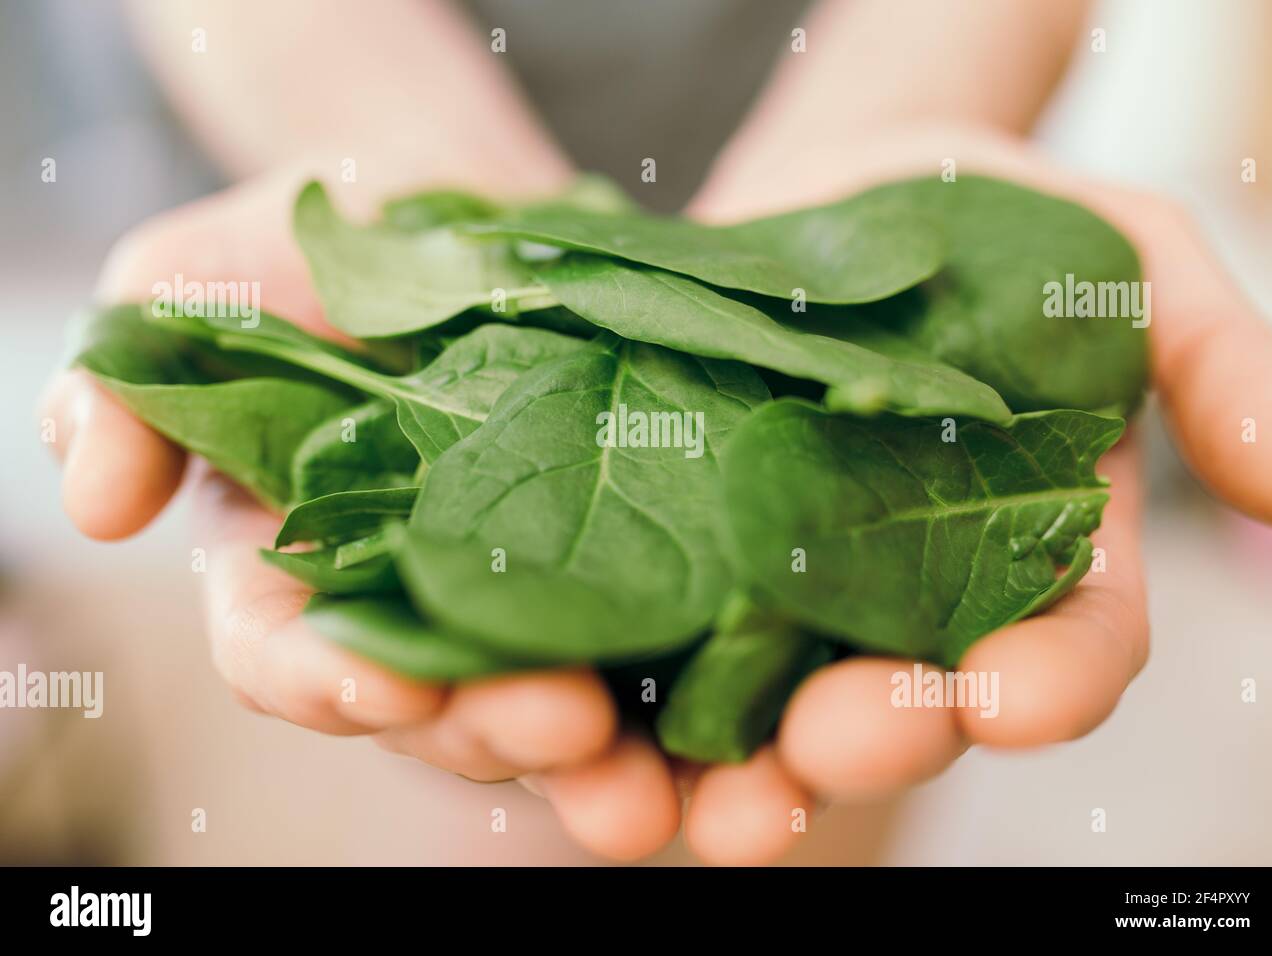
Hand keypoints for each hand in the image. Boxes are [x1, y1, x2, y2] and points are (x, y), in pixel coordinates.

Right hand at [40, 167, 682, 860]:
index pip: (289, 654)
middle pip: (441, 712)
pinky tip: (750, 741)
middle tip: (564, 729)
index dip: (325, 681)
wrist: (479, 206)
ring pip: (558, 716)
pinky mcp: (642, 575)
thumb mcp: (211, 272)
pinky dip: (705, 707)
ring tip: (661, 784)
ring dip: (607, 764)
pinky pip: (673, 662)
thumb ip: (139, 374)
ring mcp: (532, 604)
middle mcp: (416, 610)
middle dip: (492, 731)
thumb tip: (96, 498)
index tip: (382, 686)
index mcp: (301, 566)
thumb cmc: (332, 234)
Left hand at [601, 121, 1271, 864]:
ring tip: (677, 802)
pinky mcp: (655, 567)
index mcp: (1022, 556)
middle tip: (831, 746)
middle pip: (896, 710)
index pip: (1061, 646)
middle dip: (869, 740)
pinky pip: (623, 655)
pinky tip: (553, 713)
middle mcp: (897, 606)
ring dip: (715, 776)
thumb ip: (1211, 361)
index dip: (1051, 682)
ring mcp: (768, 599)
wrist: (814, 191)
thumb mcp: (1115, 251)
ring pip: (748, 723)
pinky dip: (589, 701)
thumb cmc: (977, 215)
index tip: (1020, 698)